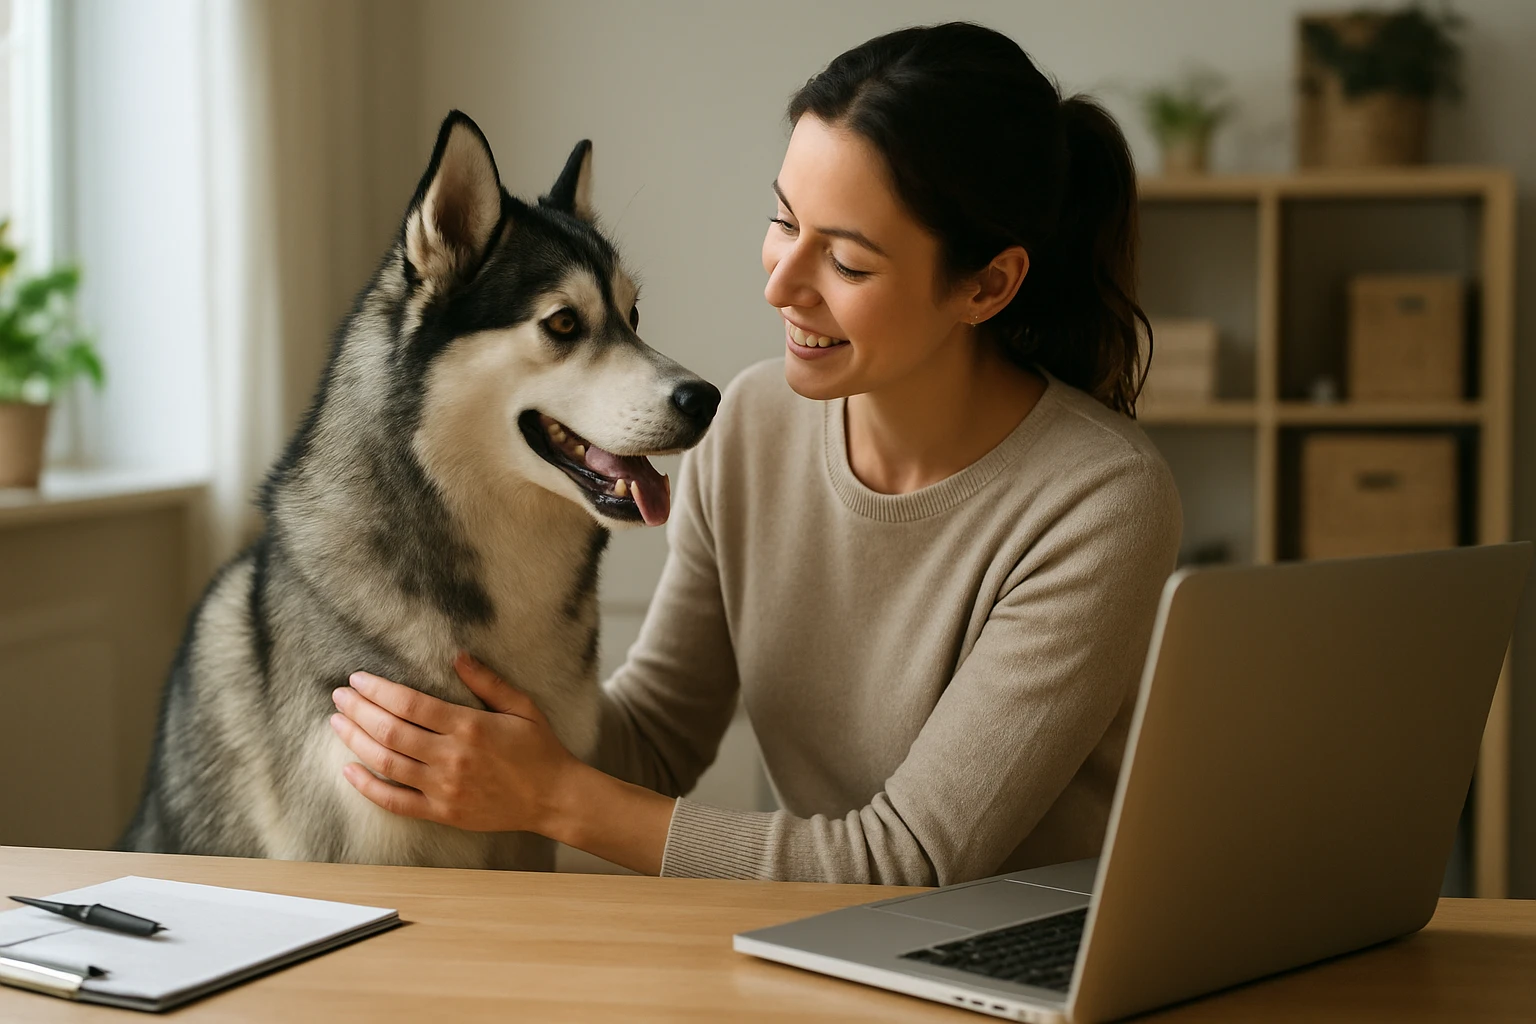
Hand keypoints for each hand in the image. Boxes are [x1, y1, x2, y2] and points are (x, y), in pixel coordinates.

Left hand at [329, 653, 578, 833]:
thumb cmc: (540, 749)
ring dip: (356, 741)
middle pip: (391, 731)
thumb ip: (488, 681)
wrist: (554, 797)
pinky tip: (349, 770)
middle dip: (358, 710)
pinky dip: (368, 787)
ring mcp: (444, 788)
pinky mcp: (442, 812)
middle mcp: (451, 757)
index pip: (410, 704)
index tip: (358, 679)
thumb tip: (457, 656)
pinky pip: (395, 802)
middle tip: (339, 696)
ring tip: (337, 723)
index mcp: (469, 727)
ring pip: (387, 762)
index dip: (378, 690)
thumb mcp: (521, 707)